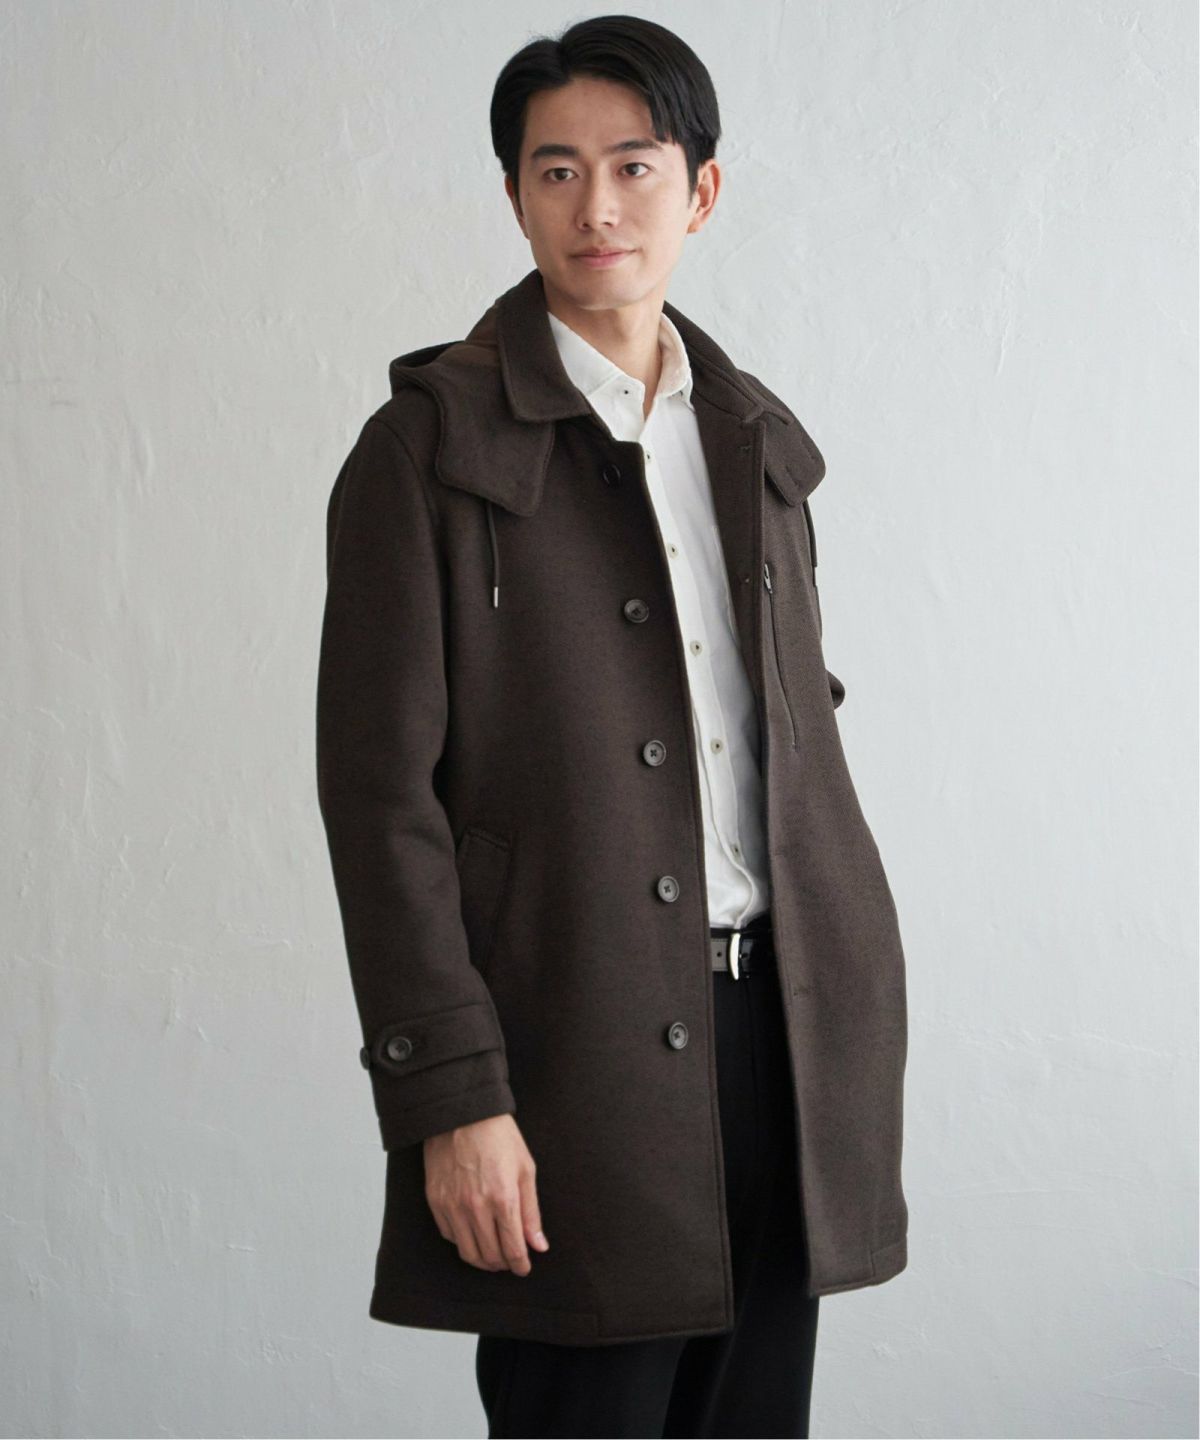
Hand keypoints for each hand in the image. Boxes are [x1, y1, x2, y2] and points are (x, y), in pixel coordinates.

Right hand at [423, 1113, 549, 1275]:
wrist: (462, 1113)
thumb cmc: (499, 1137)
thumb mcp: (525, 1169)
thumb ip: (531, 1212)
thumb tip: (539, 1246)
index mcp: (503, 1198)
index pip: (513, 1248)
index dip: (520, 1264)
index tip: (524, 1268)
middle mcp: (476, 1207)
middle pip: (490, 1256)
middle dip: (504, 1264)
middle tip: (511, 1262)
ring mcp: (452, 1205)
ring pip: (468, 1252)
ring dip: (483, 1260)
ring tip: (493, 1256)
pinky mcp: (435, 1201)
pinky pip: (449, 1236)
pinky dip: (463, 1242)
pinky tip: (473, 1235)